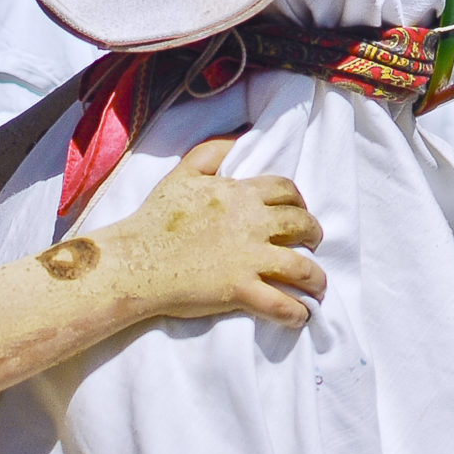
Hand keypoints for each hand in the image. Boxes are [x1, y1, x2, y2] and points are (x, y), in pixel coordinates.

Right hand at [99, 137, 325, 326]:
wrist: (135, 259)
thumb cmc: (155, 217)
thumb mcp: (183, 172)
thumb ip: (213, 150)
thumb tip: (243, 136)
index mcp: (239, 194)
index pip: (285, 190)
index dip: (298, 200)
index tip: (299, 210)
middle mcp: (251, 223)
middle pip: (301, 224)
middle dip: (314, 233)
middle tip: (314, 243)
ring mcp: (248, 258)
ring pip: (300, 267)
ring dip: (315, 278)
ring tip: (318, 287)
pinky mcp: (240, 290)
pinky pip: (279, 304)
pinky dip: (296, 313)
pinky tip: (301, 316)